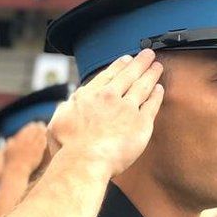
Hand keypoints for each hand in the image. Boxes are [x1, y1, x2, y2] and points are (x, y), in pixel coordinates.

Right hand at [3, 121, 47, 176]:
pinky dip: (44, 141)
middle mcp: (28, 143)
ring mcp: (34, 149)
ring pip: (40, 138)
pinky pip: (43, 146)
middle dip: (39, 127)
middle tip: (41, 124)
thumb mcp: (7, 151)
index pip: (28, 130)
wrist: (17, 172)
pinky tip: (45, 139)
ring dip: (42, 133)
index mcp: (20, 140)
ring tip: (44, 129)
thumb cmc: (10, 162)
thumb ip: (10, 144)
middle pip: (36, 132)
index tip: (34, 123)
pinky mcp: (38, 155)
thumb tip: (12, 140)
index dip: (32, 126)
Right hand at [45, 49, 163, 179]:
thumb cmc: (67, 148)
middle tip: (148, 54)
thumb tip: (69, 104)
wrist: (85, 162)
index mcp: (89, 96)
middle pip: (128, 75)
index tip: (126, 59)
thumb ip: (65, 109)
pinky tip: (159, 89)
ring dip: (151, 74)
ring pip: (143, 86)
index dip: (119, 65)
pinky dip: (157, 95)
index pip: (107, 75)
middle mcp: (109, 97)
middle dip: (139, 62)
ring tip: (158, 67)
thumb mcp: (57, 123)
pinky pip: (152, 105)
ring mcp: (127, 108)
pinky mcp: (141, 123)